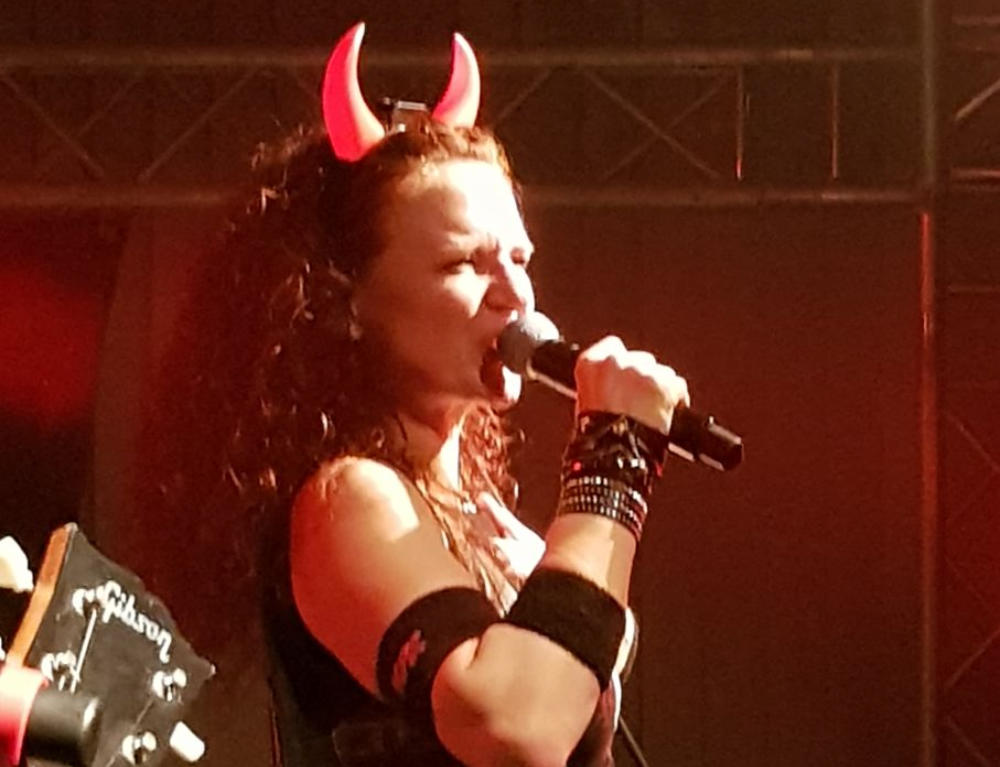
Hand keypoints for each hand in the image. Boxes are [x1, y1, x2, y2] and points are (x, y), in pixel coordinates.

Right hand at [573, 336, 689, 435]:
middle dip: (642, 378)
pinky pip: (677, 385)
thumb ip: (600, 384)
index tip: (624, 375)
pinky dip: (676, 398)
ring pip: (661, 372)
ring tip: (652, 412)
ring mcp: (643, 371)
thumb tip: (613, 385)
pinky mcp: (665, 383)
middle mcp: (617, 361)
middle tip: (639, 402)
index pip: (611, 346)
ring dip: (659, 388)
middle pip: (640, 359)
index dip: (621, 362)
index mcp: (591, 364)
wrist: (616, 453)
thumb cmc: (597, 437)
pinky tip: (667, 413)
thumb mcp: (586, 403)